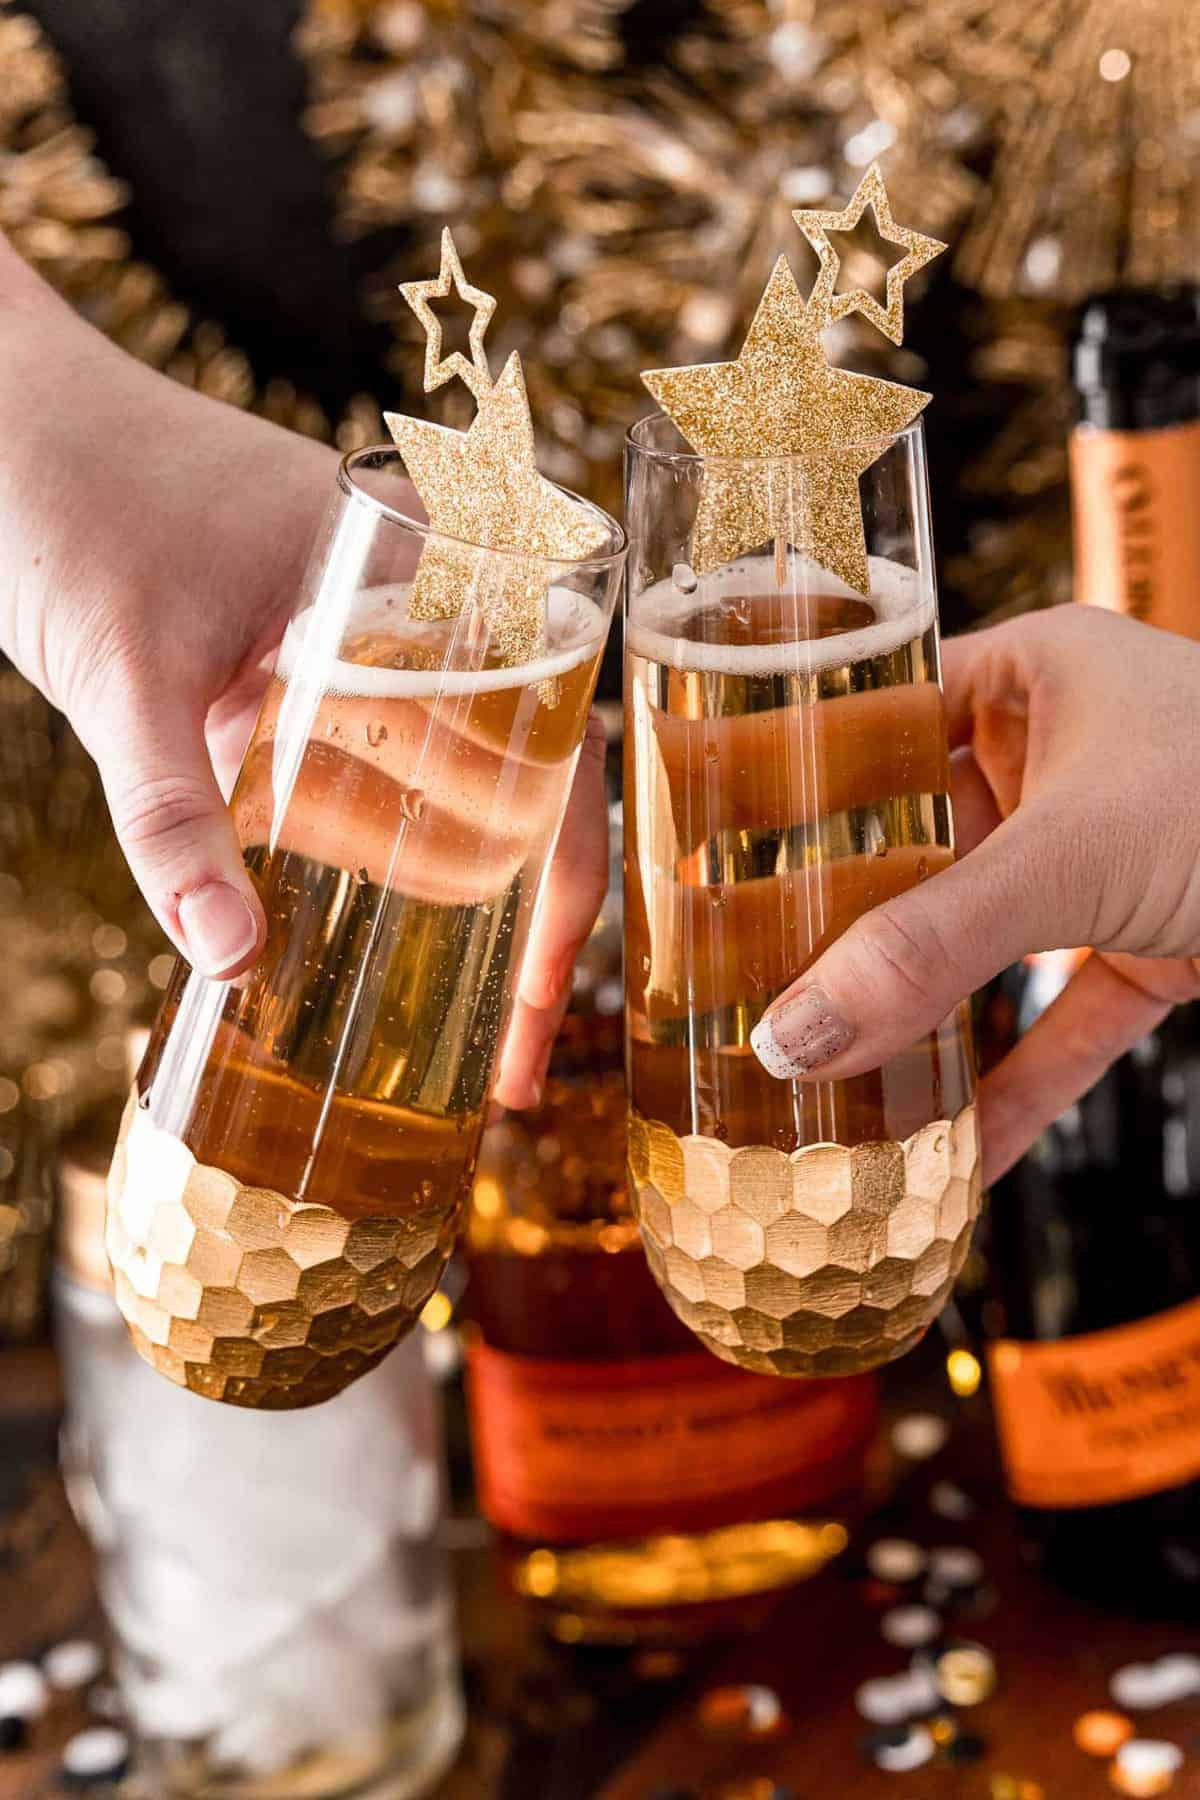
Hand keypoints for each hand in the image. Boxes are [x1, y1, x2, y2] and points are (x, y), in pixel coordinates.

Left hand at [0, 243, 606, 1107]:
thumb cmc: (67, 497)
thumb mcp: (124, 677)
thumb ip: (170, 821)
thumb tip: (228, 964)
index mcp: (434, 572)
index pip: (553, 743)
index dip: (562, 884)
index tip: (535, 999)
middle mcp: (425, 594)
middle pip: (524, 772)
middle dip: (523, 912)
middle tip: (501, 1046)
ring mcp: (365, 619)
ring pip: (456, 768)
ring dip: (460, 883)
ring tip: (455, 1016)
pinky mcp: (299, 644)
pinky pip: (376, 751)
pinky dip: (380, 838)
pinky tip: (361, 921)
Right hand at [750, 605, 1199, 1182]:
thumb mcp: (1071, 860)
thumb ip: (929, 949)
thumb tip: (789, 1033)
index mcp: (1032, 677)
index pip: (873, 716)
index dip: (787, 779)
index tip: (705, 848)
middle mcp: (1058, 759)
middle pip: (913, 847)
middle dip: (836, 926)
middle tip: (737, 981)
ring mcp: (1102, 858)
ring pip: (978, 942)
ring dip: (915, 1014)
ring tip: (818, 1076)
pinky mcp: (1148, 946)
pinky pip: (1057, 1021)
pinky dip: (1012, 1084)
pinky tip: (951, 1154)